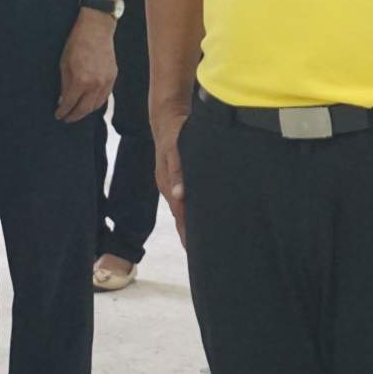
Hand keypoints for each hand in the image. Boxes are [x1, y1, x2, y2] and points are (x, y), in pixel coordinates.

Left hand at [55, 9, 116, 121]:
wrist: (96, 28)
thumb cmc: (76, 43)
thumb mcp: (64, 64)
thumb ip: (65, 84)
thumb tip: (63, 100)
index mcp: (80, 80)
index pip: (70, 104)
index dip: (63, 111)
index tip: (58, 115)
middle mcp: (95, 84)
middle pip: (84, 109)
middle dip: (74, 116)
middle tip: (67, 118)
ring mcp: (106, 82)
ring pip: (96, 106)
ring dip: (86, 111)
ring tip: (77, 112)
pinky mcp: (113, 77)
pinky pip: (105, 97)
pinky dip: (96, 103)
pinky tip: (89, 103)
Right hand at [152, 103, 189, 246]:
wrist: (167, 116)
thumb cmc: (174, 132)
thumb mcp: (174, 148)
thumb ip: (176, 170)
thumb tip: (179, 195)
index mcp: (168, 185)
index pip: (180, 217)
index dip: (188, 234)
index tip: (198, 252)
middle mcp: (169, 188)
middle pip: (181, 219)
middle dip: (190, 237)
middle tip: (206, 257)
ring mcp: (172, 184)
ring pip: (183, 212)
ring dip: (191, 227)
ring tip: (203, 245)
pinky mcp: (178, 179)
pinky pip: (185, 202)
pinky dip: (191, 213)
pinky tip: (201, 219)